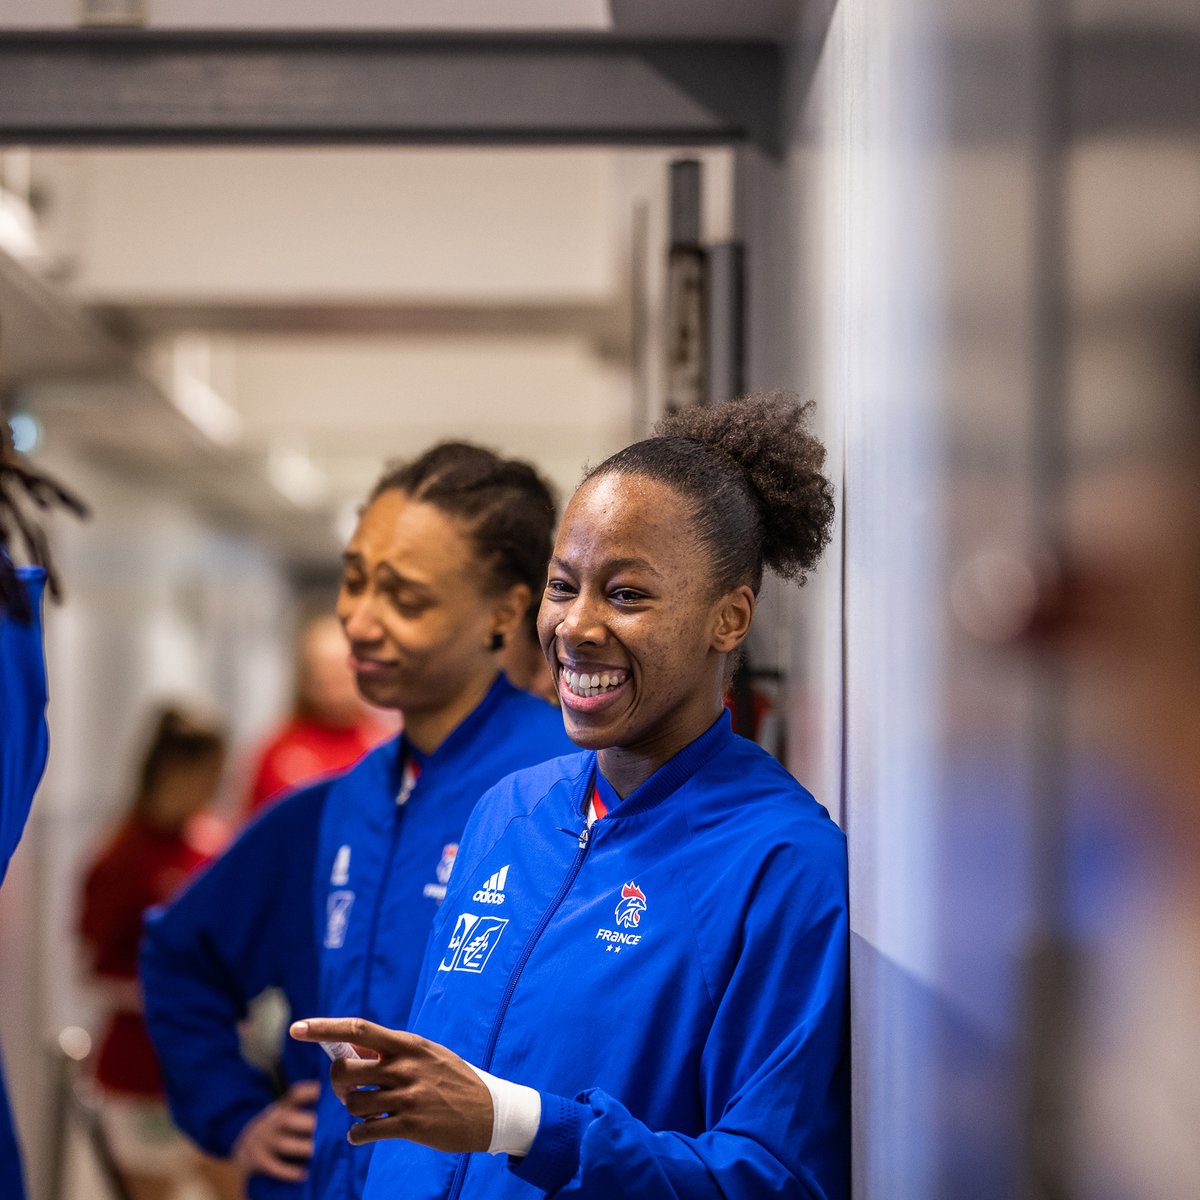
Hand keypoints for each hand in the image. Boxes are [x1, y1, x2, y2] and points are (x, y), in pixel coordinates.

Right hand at [231, 1080, 319, 1181]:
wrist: (244, 1148)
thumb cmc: (277, 1128)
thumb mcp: (287, 1111)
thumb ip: (306, 1104)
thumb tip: (336, 1094)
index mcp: (282, 1108)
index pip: (294, 1095)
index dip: (307, 1091)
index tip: (321, 1091)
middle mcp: (272, 1122)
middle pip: (286, 1119)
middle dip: (306, 1123)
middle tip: (324, 1129)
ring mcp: (264, 1141)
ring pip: (282, 1144)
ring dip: (300, 1148)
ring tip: (315, 1150)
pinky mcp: (258, 1160)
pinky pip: (273, 1166)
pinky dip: (288, 1172)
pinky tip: (303, 1174)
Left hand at [290, 1017, 492, 1152]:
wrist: (490, 1111)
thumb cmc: (453, 1079)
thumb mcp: (428, 1054)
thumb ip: (394, 1052)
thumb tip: (352, 1052)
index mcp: (408, 1044)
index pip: (358, 1030)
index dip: (324, 1028)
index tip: (297, 1028)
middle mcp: (404, 1067)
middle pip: (344, 1070)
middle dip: (337, 1081)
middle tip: (349, 1088)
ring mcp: (407, 1096)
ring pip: (352, 1103)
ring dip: (353, 1110)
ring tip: (369, 1112)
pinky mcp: (410, 1126)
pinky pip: (364, 1131)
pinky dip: (357, 1135)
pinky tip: (366, 1133)